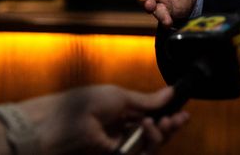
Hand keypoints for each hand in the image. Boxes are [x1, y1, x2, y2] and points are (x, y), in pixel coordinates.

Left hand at [18, 84, 189, 154]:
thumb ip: (146, 100)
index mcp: (123, 115)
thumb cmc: (83, 105)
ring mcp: (121, 148)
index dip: (168, 114)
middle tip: (180, 117)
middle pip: (156, 134)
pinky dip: (151, 142)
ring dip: (162, 134)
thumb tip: (171, 91)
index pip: (152, 117)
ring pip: (152, 147)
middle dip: (171, 125)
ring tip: (161, 121)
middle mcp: (124, 132)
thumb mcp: (119, 97)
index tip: (183, 108)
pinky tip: (150, 126)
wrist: (56, 126)